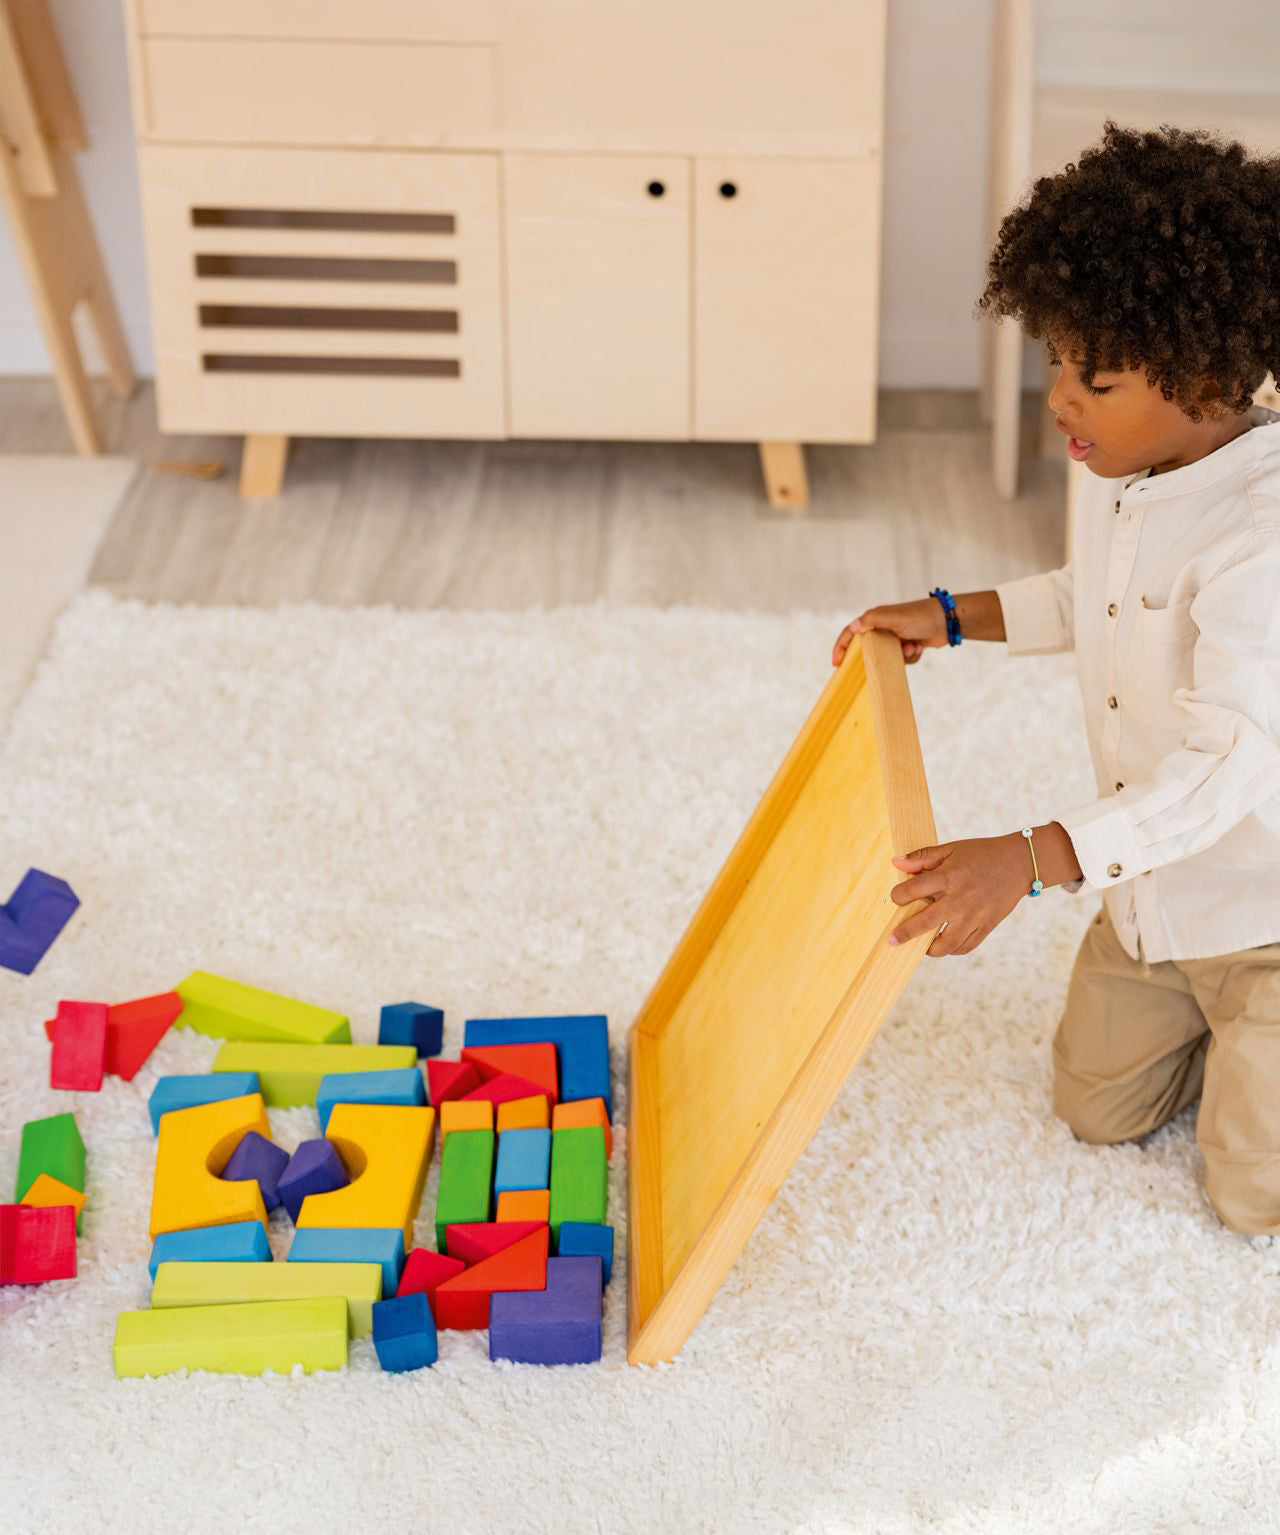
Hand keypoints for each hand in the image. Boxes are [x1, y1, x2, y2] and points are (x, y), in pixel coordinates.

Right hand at [832, 598, 949, 667]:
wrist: (947, 621)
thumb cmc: (919, 616)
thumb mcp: (894, 617)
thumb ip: (872, 620)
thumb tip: (853, 627)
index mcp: (875, 619)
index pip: (851, 633)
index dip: (841, 647)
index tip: (836, 663)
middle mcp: (883, 628)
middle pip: (869, 648)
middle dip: (876, 656)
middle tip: (877, 664)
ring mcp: (895, 638)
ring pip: (887, 657)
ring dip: (901, 656)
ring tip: (912, 646)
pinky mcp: (907, 645)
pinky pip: (902, 660)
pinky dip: (911, 656)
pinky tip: (919, 647)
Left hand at [885, 833, 1030, 956]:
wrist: (1019, 863)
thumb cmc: (982, 854)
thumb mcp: (952, 849)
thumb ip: (923, 857)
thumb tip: (896, 862)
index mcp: (949, 877)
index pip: (913, 890)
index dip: (898, 896)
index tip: (896, 898)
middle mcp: (960, 899)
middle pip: (925, 922)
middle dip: (905, 933)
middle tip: (892, 940)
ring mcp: (974, 916)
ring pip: (946, 944)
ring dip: (930, 948)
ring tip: (922, 946)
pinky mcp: (987, 926)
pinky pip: (966, 947)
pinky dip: (952, 950)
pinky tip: (944, 945)